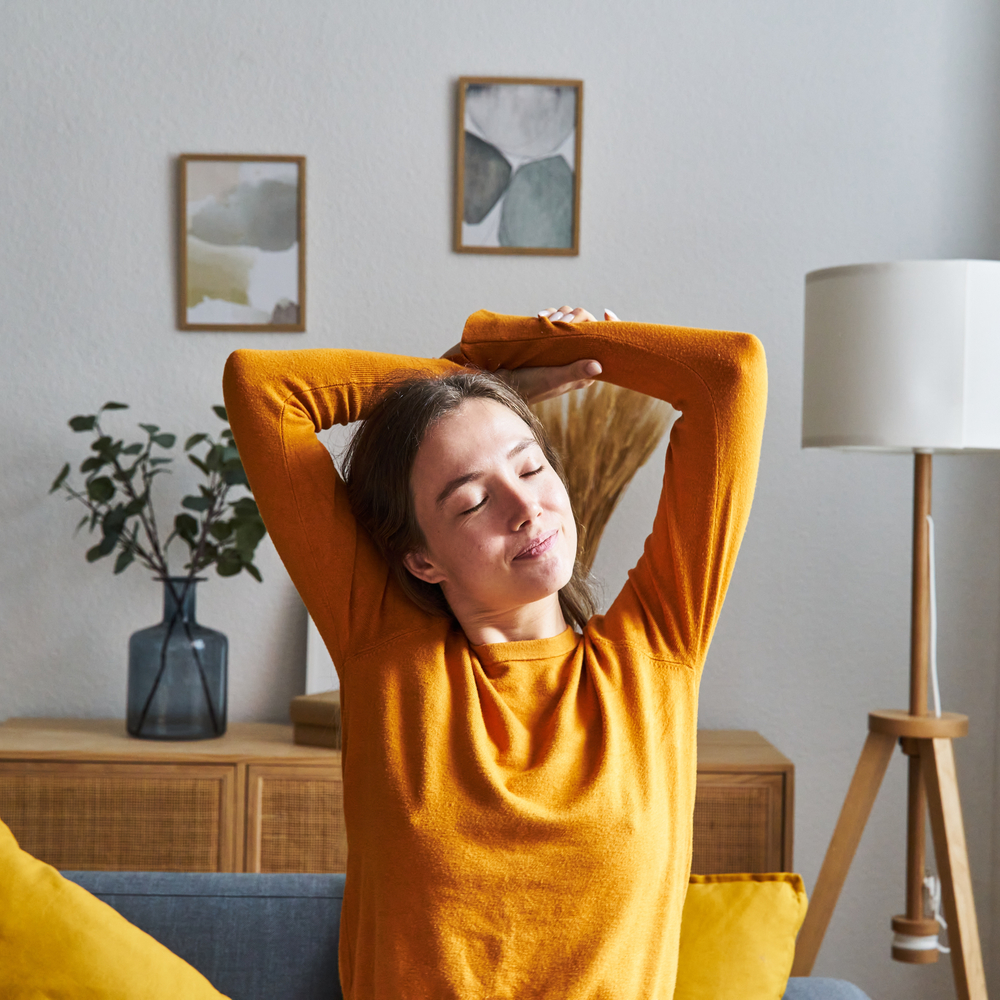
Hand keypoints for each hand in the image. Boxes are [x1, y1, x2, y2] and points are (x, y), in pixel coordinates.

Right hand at [443, 306, 618, 403]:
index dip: (610, 328)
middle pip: (588, 327)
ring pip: (571, 321)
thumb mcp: (551, 379)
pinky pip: (555, 321)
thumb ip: (574, 372)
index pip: (604, 346)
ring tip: (544, 320)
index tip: (607, 312)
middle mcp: (575, 359)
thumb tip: (599, 365)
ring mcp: (561, 349)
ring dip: (560, 315)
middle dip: (576, 318)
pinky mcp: (547, 342)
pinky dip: (549, 315)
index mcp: (583, 371)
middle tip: (559, 321)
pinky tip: (538, 317)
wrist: (499, 381)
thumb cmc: (526, 386)